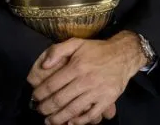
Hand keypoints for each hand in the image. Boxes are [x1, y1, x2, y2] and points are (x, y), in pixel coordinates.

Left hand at [27, 31, 144, 124]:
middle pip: (60, 100)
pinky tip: (70, 123)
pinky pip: (91, 115)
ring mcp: (97, 92)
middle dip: (46, 108)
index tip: (35, 97)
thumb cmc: (98, 50)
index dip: (40, 93)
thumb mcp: (77, 43)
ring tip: (49, 120)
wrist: (124, 55)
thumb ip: (57, 50)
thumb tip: (43, 65)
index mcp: (76, 67)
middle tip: (40, 110)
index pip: (52, 84)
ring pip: (73, 110)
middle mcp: (86, 80)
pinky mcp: (107, 100)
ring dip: (58, 118)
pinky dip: (79, 121)